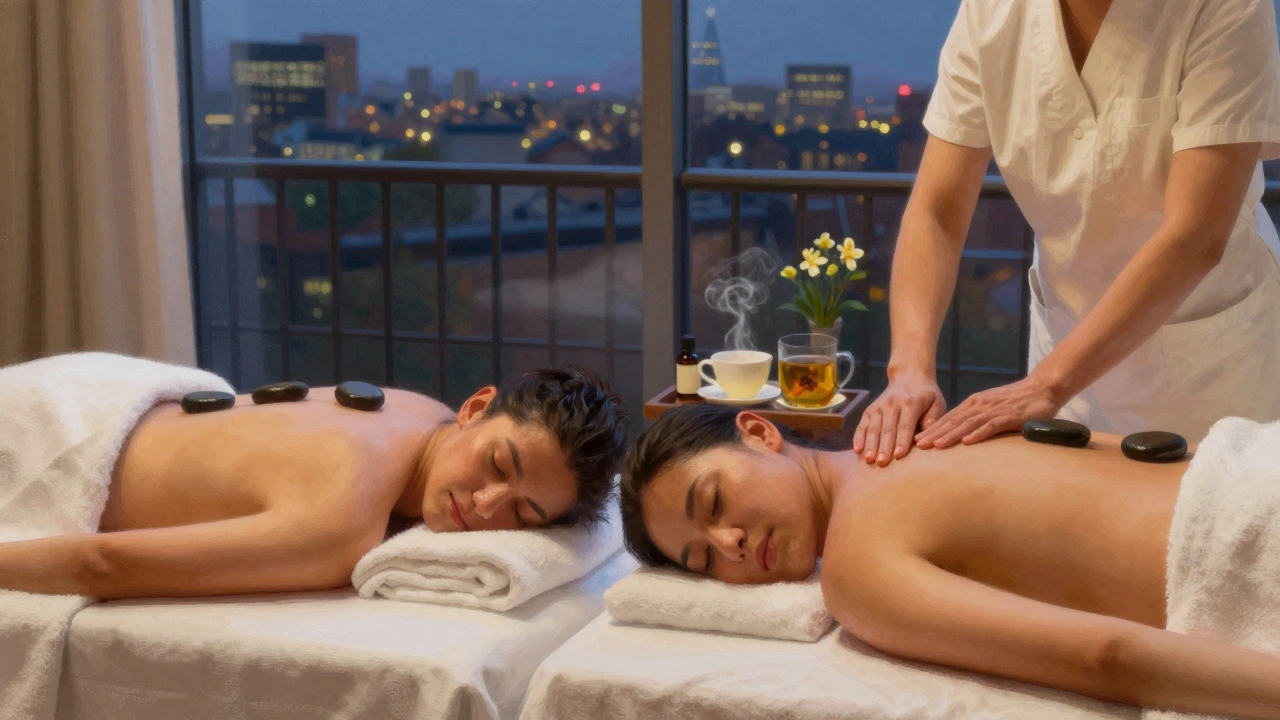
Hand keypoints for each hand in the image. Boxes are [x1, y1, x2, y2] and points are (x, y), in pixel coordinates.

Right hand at [853, 373, 946, 465]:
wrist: (908, 375)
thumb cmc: (926, 394)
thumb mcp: (937, 402)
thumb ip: (934, 418)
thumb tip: (927, 436)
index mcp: (911, 403)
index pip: (905, 425)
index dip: (902, 440)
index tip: (899, 455)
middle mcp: (892, 404)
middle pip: (887, 428)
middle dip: (884, 447)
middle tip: (882, 463)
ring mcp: (879, 407)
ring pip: (873, 428)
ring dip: (870, 444)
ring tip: (869, 460)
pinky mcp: (870, 410)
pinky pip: (862, 425)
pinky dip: (858, 437)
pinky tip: (857, 450)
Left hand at [914, 374, 1059, 448]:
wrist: (1042, 388)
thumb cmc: (1016, 401)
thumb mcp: (991, 408)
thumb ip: (977, 418)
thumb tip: (961, 434)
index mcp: (974, 403)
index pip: (949, 418)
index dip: (932, 429)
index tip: (917, 440)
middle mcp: (980, 405)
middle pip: (953, 421)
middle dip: (934, 433)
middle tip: (917, 445)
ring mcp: (994, 410)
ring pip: (967, 424)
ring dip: (951, 435)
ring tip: (936, 446)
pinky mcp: (1009, 416)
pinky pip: (991, 426)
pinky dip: (978, 434)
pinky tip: (967, 442)